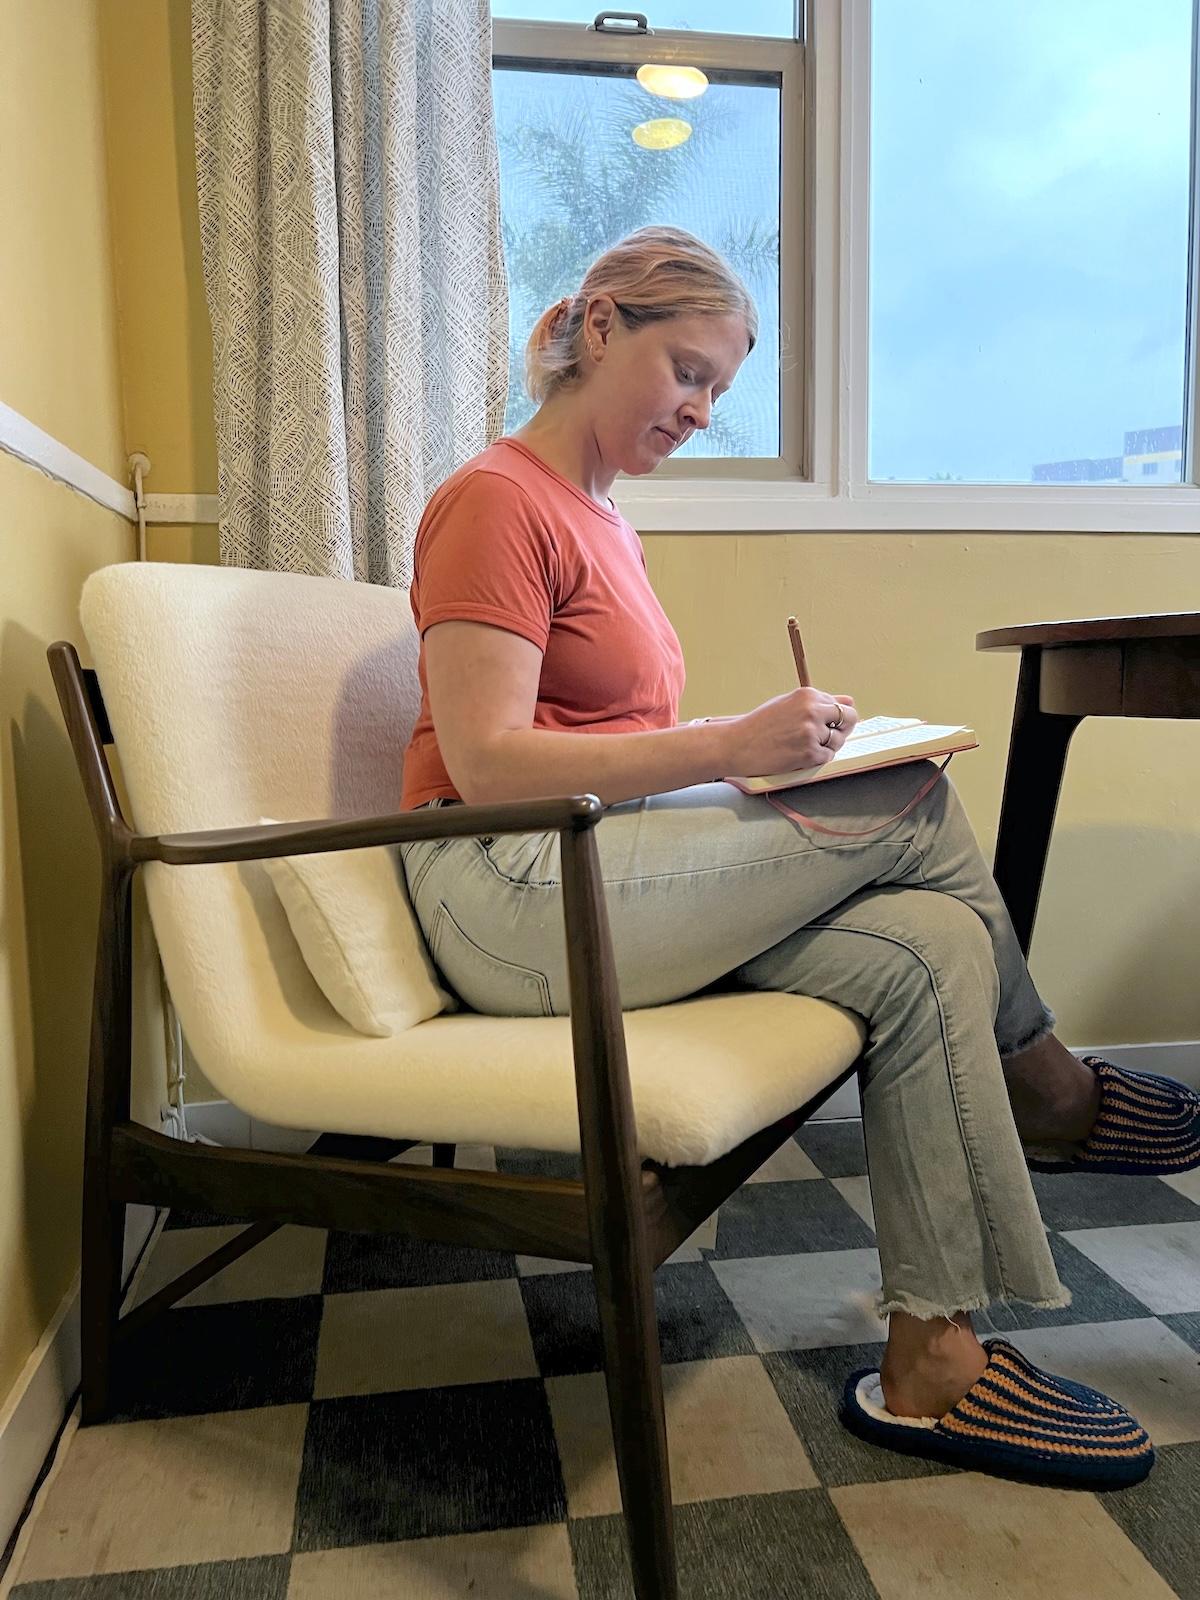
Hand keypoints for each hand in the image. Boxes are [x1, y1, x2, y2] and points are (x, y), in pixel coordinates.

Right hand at [721, 689, 857, 777]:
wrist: (737, 744)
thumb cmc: (759, 725)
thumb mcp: (788, 703)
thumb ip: (820, 702)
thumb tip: (848, 701)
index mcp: (808, 695)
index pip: (841, 705)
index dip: (835, 718)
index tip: (825, 724)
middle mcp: (812, 710)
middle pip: (848, 720)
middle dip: (840, 729)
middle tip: (821, 736)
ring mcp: (811, 732)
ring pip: (838, 741)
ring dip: (826, 746)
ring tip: (802, 745)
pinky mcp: (809, 753)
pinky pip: (827, 757)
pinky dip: (816, 758)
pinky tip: (798, 753)